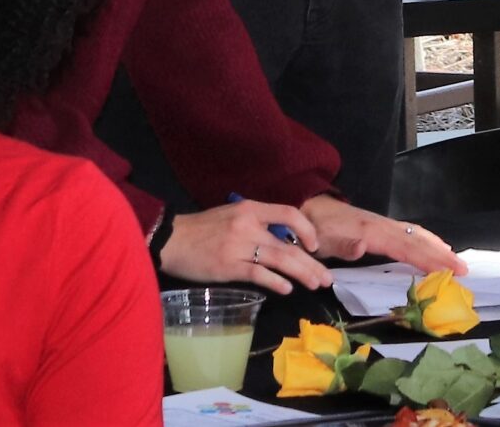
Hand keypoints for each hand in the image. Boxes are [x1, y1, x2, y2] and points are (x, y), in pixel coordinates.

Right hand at [160, 198, 329, 294]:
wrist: (172, 240)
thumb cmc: (202, 230)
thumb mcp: (232, 215)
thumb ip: (256, 224)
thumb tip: (282, 240)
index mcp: (251, 209)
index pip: (289, 213)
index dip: (307, 229)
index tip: (315, 246)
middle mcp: (249, 225)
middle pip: (289, 245)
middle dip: (312, 263)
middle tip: (327, 278)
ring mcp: (239, 247)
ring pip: (280, 260)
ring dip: (302, 274)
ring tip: (315, 285)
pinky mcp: (229, 267)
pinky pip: (260, 275)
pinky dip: (276, 283)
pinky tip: (287, 290)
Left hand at [301, 196, 463, 274]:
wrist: (310, 209)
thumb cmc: (315, 231)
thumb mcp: (324, 240)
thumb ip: (343, 245)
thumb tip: (363, 247)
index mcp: (372, 232)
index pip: (407, 248)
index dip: (428, 259)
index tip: (448, 270)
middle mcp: (383, 226)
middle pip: (418, 241)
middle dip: (442, 255)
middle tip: (464, 269)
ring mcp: (384, 225)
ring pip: (417, 235)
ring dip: (438, 247)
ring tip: (456, 260)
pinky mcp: (382, 227)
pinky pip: (411, 233)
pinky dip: (428, 240)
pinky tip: (436, 246)